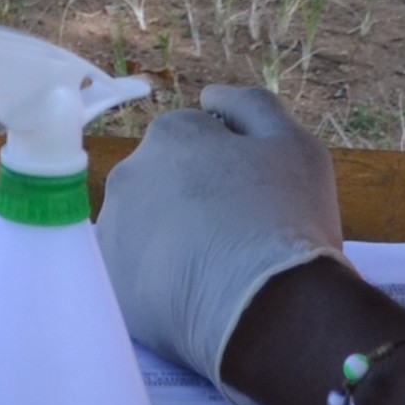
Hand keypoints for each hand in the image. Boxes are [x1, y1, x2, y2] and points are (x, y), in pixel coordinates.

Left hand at [98, 80, 344, 376]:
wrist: (266, 309)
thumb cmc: (287, 219)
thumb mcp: (295, 145)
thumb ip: (251, 106)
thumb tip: (210, 95)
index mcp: (171, 134)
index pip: (198, 143)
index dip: (232, 170)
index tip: (256, 199)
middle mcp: (128, 172)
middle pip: (165, 181)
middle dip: (194, 201)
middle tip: (236, 237)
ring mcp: (112, 228)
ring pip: (145, 226)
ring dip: (171, 239)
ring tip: (215, 271)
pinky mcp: (109, 281)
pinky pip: (133, 272)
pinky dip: (155, 279)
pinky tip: (190, 295)